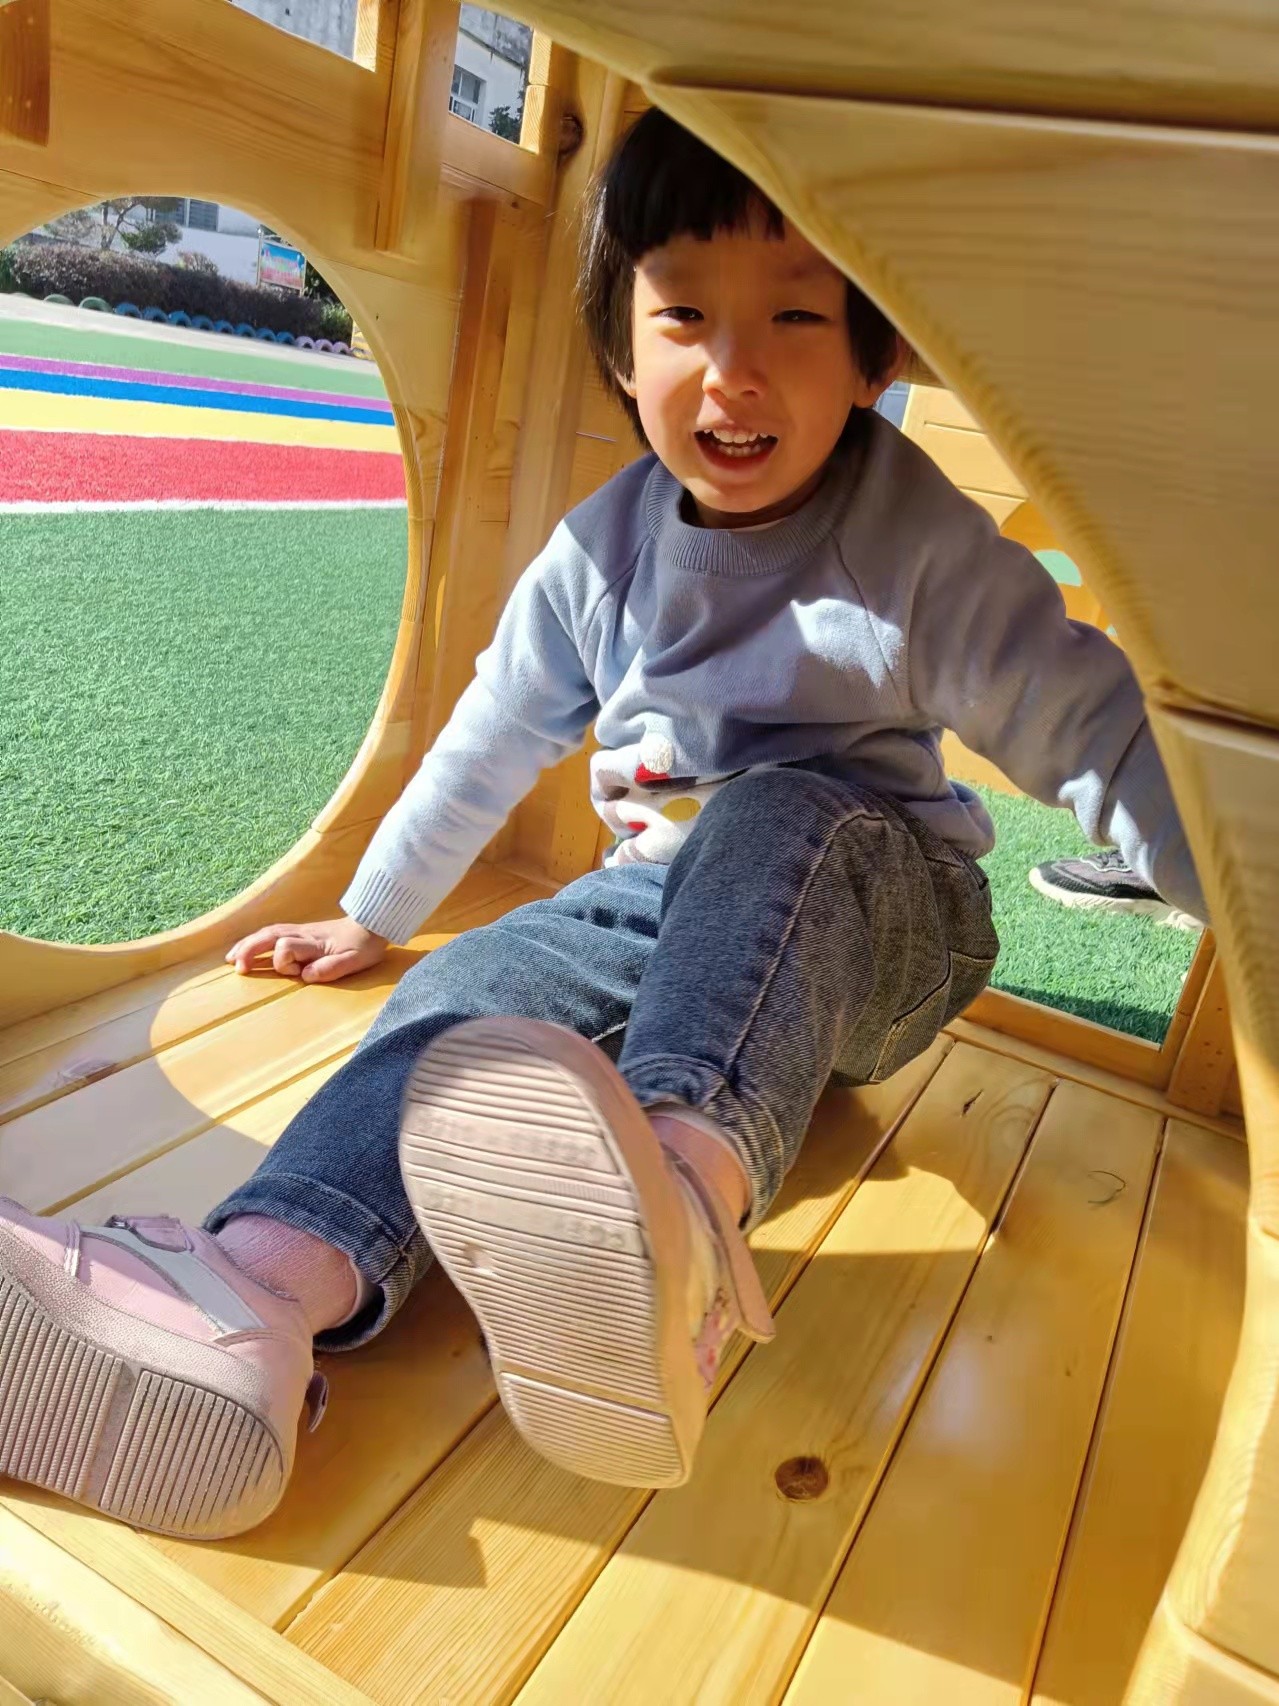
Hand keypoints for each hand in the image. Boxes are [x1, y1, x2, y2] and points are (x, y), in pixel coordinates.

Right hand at [224, 915, 389, 983]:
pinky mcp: (301, 930)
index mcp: (313, 943)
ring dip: (247, 944)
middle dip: (249, 950)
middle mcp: (302, 933)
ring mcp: (300, 929)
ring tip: (231, 957)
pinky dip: (256, 939)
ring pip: (267, 932)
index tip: (298, 974)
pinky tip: (248, 946)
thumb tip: (305, 975)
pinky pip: (273, 932)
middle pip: (268, 936)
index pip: (285, 948)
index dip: (285, 963)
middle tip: (236, 967)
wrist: (372, 923)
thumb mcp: (353, 962)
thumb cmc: (364, 946)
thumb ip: (330, 968)